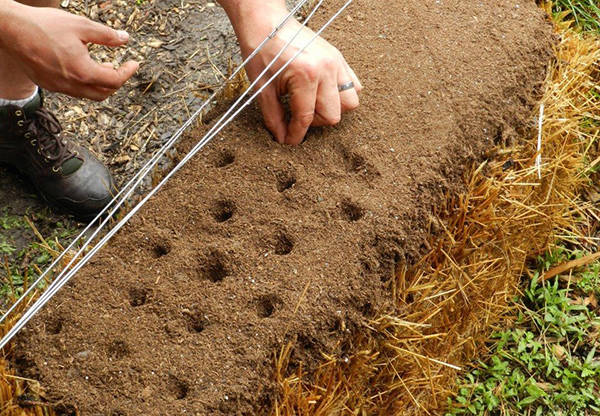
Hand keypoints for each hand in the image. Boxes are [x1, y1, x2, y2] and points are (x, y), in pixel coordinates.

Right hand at [0, 2, 138, 100]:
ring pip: (87, 95)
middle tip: (121, 68)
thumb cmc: (45, 25)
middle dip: (116, 83)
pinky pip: (72, 91)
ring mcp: (57, 87)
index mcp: (82, 72)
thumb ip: (107, 36)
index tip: (134, 64)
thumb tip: (125, 39)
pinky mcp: (47, 85)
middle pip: (103, 94)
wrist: (11, 29)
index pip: (114, 81)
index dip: (127, 72)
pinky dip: (84, 84)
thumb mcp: (82, 26)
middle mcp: (70, 85)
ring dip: (99, 84)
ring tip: (103, 67)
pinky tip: (83, 69)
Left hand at [230, 5, 361, 144]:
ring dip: (332, 109)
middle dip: (314, 122)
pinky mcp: (339, 58)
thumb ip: (273, 117)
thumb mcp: (262, 88)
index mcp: (305, 75)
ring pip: (350, 102)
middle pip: (333, 115)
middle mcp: (325, 69)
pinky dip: (342, 94)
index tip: (289, 141)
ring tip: (313, 104)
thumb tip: (282, 138)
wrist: (267, 24)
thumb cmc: (262, 52)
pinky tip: (323, 93)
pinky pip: (354, 85)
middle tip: (297, 116)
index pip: (306, 117)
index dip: (296, 134)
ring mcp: (335, 63)